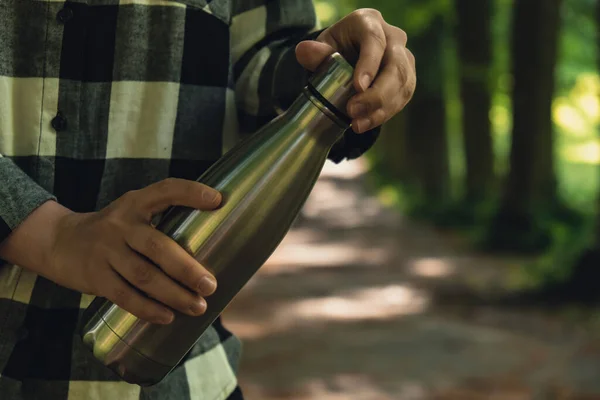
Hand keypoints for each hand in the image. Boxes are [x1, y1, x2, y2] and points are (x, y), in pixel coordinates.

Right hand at [49, 178, 221, 323]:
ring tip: (198, 307)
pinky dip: (148, 309)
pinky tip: (167, 317)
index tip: (217, 200)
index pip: (165, 190)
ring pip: (143, 276)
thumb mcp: (133, 212)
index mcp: (135, 203)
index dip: (190, 193)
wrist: (59, 242)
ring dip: (173, 295)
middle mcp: (120, 225)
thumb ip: (163, 219)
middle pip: (157, 247)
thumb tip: (214, 242)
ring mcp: (106, 251)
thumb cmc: (113, 230)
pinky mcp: (95, 277)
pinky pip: (125, 296)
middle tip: (211, 285)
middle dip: (187, 269)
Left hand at [296, 8, 415, 133]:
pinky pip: (401, 98)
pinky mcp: (407, 79)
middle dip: (376, 94)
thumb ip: (316, 52)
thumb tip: (303, 51)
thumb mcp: (323, 48)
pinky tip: (365, 124)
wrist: (350, 58)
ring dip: (380, 109)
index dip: (369, 64)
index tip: (358, 87)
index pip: (374, 40)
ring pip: (402, 85)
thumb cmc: (336, 49)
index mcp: (370, 22)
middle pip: (395, 66)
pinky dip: (384, 114)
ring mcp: (404, 59)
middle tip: (353, 112)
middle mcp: (393, 38)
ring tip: (357, 124)